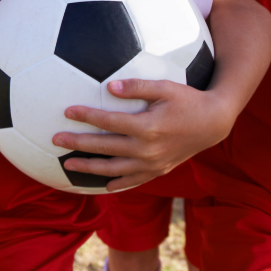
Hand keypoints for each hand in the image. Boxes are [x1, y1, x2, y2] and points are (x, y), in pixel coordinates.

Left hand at [52, 77, 236, 191]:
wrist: (214, 123)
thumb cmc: (188, 100)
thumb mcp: (165, 87)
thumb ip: (137, 87)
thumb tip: (109, 85)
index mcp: (147, 126)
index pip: (108, 121)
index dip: (86, 116)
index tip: (67, 111)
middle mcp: (147, 149)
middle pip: (105, 148)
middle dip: (78, 144)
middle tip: (55, 140)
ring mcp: (152, 164)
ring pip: (113, 170)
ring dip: (89, 167)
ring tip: (68, 164)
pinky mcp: (158, 171)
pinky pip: (132, 182)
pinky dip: (115, 184)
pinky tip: (100, 184)